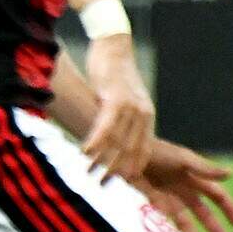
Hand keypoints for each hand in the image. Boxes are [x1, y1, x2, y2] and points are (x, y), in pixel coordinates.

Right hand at [82, 33, 153, 180]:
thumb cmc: (113, 72)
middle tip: (102, 187)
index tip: (120, 186)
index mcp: (147, 117)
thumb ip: (119, 119)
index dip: (132, 170)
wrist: (114, 44)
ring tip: (88, 173)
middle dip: (116, 171)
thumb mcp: (120, 99)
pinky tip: (85, 151)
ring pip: (117, 141)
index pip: (143, 151)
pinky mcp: (116, 98)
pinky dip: (96, 140)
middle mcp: (143, 115)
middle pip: (131, 151)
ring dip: (102, 160)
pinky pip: (106, 125)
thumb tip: (108, 138)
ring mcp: (131, 107)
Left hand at [134, 139, 232, 231]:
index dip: (229, 209)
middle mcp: (182, 190)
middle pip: (204, 214)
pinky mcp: (151, 204)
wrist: (125, 153)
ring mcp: (167, 198)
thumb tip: (232, 173)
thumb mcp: (182, 159)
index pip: (217, 196)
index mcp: (194, 177)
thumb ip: (204, 169)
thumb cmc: (156, 151)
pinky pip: (164, 223)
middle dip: (215, 229)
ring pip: (185, 222)